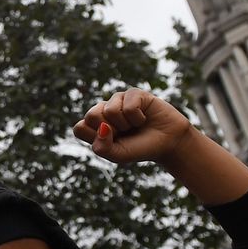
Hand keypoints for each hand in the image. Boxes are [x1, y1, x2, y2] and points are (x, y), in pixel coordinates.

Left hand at [74, 87, 247, 205]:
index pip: (79, 127)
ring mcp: (118, 100)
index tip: (112, 141)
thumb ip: (102, 147)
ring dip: (126, 124)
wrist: (168, 142)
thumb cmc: (140, 148)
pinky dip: (137, 117)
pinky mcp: (133, 93)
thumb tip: (101, 127)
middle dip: (111, 129)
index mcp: (95, 126)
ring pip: (109, 110)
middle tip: (124, 133)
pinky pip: (128, 105)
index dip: (95, 137)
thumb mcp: (118, 155)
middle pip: (91, 116)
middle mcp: (103, 111)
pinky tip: (143, 118)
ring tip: (134, 125)